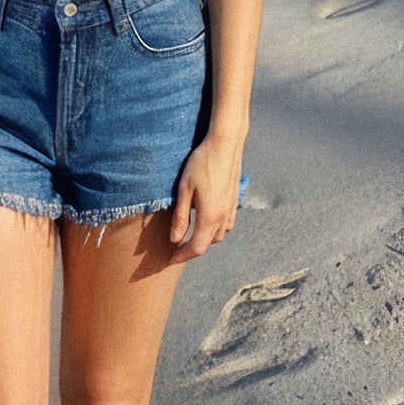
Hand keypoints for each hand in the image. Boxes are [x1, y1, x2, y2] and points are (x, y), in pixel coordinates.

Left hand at [168, 132, 243, 259]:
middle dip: (192, 249)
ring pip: (219, 235)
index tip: (170, 260)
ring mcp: (231, 209)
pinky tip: (206, 220)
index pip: (196, 247)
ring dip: (205, 239)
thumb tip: (174, 239)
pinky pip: (226, 224)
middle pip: (208, 244)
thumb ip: (180, 217)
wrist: (225, 145)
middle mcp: (223, 217)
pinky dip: (215, 229)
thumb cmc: (201, 163)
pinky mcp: (234, 201)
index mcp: (209, 216)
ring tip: (189, 234)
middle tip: (176, 248)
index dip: (182, 256)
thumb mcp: (184, 189)